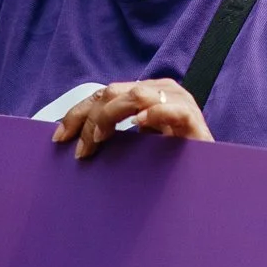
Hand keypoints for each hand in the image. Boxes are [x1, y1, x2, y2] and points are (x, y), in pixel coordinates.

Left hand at [53, 79, 211, 158]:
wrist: (207, 176)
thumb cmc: (169, 161)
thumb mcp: (136, 144)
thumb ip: (114, 132)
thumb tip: (75, 137)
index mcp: (145, 92)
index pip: (103, 94)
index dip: (78, 113)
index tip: (59, 137)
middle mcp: (161, 90)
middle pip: (113, 92)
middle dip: (90, 119)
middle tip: (81, 150)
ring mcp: (178, 102)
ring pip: (135, 96)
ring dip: (112, 116)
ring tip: (100, 139)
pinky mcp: (193, 120)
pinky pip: (172, 110)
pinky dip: (153, 114)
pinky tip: (138, 124)